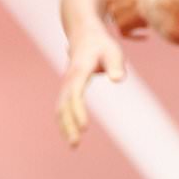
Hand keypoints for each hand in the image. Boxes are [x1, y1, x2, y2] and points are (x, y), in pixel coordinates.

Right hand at [56, 17, 127, 146]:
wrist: (84, 33)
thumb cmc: (101, 44)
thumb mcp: (113, 50)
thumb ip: (115, 65)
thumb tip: (118, 79)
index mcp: (79, 71)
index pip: (75, 94)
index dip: (78, 111)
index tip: (85, 127)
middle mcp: (69, 79)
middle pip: (64, 105)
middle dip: (68, 125)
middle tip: (75, 144)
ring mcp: (66, 84)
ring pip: (61, 108)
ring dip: (65, 126)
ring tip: (73, 145)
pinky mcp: (68, 88)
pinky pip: (62, 107)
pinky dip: (64, 121)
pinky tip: (71, 133)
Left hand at [102, 0, 167, 38]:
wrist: (158, 1)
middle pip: (113, 3)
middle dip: (124, 7)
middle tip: (136, 9)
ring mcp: (113, 12)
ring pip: (120, 17)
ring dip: (131, 20)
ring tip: (146, 20)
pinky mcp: (120, 26)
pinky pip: (126, 32)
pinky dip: (135, 35)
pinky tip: (146, 35)